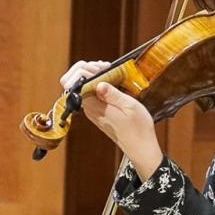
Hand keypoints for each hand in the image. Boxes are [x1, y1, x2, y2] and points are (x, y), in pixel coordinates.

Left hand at [60, 59, 161, 176]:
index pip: (74, 83)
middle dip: (86, 69)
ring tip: (109, 71)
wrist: (140, 147)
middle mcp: (89, 108)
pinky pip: (91, 93)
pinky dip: (98, 83)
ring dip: (93, 74)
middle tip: (105, 67)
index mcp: (94, 106)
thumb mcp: (130, 107)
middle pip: (74, 83)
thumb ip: (113, 94)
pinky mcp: (98, 112)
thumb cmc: (138, 129)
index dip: (84, 70)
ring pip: (82, 86)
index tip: (102, 68)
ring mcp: (92, 111)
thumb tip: (99, 83)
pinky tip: (111, 80)